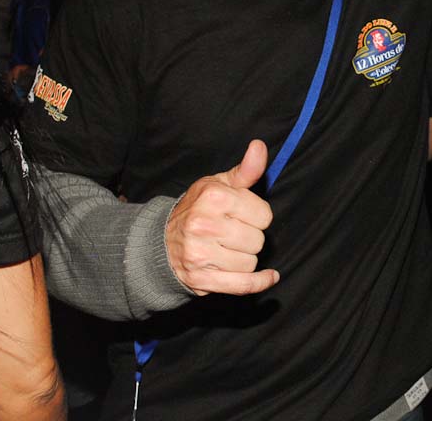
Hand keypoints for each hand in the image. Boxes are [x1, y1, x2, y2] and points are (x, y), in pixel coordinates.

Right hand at [165, 140, 278, 295]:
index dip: (257, 215)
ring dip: (246, 258)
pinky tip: (270, 276)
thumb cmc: (199, 209)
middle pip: (258, 240)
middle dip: (251, 237)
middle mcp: (205, 225)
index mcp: (213, 198)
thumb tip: (259, 147)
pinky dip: (260, 282)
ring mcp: (201, 254)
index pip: (264, 215)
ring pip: (250, 263)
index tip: (243, 215)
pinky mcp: (201, 279)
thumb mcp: (219, 184)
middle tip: (233, 232)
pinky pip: (244, 285)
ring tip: (228, 248)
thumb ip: (246, 170)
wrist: (161, 241)